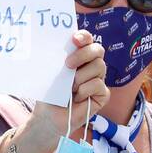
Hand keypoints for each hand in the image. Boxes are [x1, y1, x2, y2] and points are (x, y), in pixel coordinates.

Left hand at [25, 31, 108, 152]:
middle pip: (98, 50)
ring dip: (80, 77)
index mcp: (79, 56)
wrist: (48, 116)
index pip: (87, 40)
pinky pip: (98, 85)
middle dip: (83, 54)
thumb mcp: (51, 72)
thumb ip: (59, 58)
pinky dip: (84, 91)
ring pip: (98, 67)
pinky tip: (77, 98)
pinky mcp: (103, 95)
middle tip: (68, 65)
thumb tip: (58, 46)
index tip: (74, 39)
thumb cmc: (49, 92)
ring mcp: (99, 79)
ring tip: (69, 88)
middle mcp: (91, 65)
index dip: (84, 36)